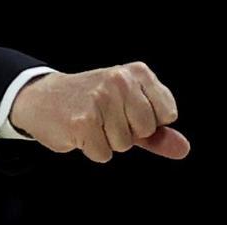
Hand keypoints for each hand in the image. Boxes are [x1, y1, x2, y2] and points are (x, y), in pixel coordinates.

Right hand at [8, 63, 189, 161]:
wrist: (42, 98)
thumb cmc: (91, 103)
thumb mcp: (128, 109)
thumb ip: (157, 131)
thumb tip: (183, 149)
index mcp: (136, 72)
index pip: (167, 113)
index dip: (148, 121)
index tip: (127, 110)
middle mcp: (119, 81)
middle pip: (145, 130)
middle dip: (128, 133)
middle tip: (105, 117)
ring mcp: (100, 99)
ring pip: (123, 145)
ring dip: (107, 141)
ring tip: (91, 122)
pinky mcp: (83, 121)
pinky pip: (103, 154)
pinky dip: (91, 149)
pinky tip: (78, 130)